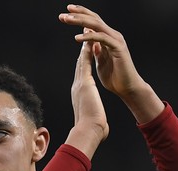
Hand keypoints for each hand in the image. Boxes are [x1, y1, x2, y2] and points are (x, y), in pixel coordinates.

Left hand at [59, 4, 163, 122]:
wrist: (128, 89)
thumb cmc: (115, 78)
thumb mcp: (100, 61)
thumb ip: (95, 50)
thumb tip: (88, 41)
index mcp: (108, 38)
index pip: (92, 22)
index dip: (80, 16)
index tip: (65, 14)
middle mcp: (113, 36)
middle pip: (94, 19)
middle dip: (78, 14)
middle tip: (64, 13)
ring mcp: (116, 40)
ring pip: (97, 25)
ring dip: (81, 21)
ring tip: (67, 20)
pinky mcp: (118, 48)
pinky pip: (102, 38)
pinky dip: (89, 37)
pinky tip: (77, 39)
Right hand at [64, 38, 107, 159]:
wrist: (88, 132)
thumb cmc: (93, 131)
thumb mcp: (95, 122)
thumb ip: (96, 120)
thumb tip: (100, 128)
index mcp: (80, 95)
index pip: (82, 75)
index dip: (84, 63)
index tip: (87, 54)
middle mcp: (77, 87)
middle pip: (79, 65)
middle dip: (82, 50)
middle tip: (83, 36)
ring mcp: (79, 84)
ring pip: (81, 60)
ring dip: (84, 45)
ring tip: (85, 32)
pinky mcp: (84, 83)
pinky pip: (85, 62)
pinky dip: (87, 50)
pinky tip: (89, 40)